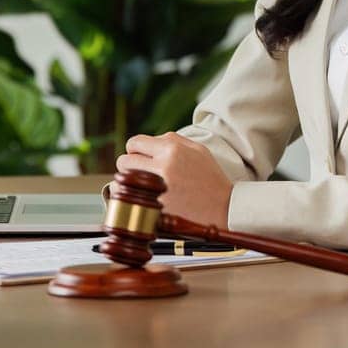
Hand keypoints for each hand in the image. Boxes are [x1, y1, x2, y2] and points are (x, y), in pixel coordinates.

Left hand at [116, 132, 232, 228]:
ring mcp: (158, 188)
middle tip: (138, 173)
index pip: (135, 142)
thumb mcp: (198, 150)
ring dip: (128, 183)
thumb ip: (173, 140)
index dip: (134, 150)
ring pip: (123, 181)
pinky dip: (131, 200)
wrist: (224, 207)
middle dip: (128, 166)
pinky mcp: (156, 207)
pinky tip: (143, 200)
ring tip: (140, 187)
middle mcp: (163, 166)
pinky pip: (130, 200)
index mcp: (172, 149)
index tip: (138, 157)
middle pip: (124, 161)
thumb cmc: (211, 178)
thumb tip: (151, 141)